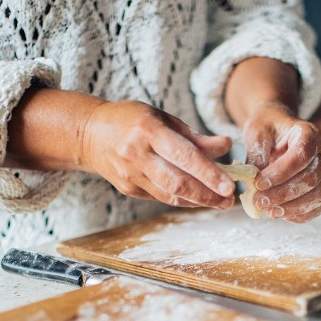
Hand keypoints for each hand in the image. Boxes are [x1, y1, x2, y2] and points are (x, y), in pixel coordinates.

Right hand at [80, 100, 234, 208]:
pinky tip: (199, 199)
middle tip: (229, 200)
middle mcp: (137, 154)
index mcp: (148, 130)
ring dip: (198, 201)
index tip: (230, 185)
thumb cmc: (132, 120)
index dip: (208, 173)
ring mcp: (131, 174)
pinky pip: (161, 197)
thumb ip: (194, 136)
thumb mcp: (163, 118)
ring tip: (221, 202)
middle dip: (207, 194)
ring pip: (170, 194)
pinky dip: (183, 199)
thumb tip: (226, 147)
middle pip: (177, 181)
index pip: (184, 155)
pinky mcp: (128, 189)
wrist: (90, 134)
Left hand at [244, 103, 320, 222]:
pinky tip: (281, 214)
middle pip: (310, 178)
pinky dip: (300, 214)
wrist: (276, 128)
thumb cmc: (267, 127)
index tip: (259, 183)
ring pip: (316, 194)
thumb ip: (257, 153)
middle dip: (283, 194)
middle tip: (259, 201)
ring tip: (268, 211)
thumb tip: (255, 181)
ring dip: (292, 207)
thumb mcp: (256, 131)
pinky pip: (317, 205)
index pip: (301, 155)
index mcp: (308, 133)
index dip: (281, 172)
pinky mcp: (320, 186)